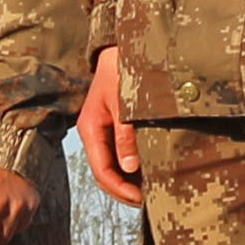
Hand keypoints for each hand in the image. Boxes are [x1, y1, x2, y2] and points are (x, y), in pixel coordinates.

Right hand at [76, 46, 145, 206]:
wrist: (123, 43)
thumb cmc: (122, 68)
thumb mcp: (123, 102)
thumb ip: (126, 134)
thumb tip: (130, 168)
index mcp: (91, 129)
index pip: (102, 171)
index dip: (120, 189)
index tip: (141, 200)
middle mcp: (96, 132)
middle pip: (107, 172)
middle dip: (125, 189)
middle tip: (149, 201)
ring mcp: (106, 128)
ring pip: (116, 163)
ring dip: (131, 179)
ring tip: (152, 189)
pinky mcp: (118, 123)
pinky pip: (124, 151)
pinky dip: (135, 164)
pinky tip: (151, 169)